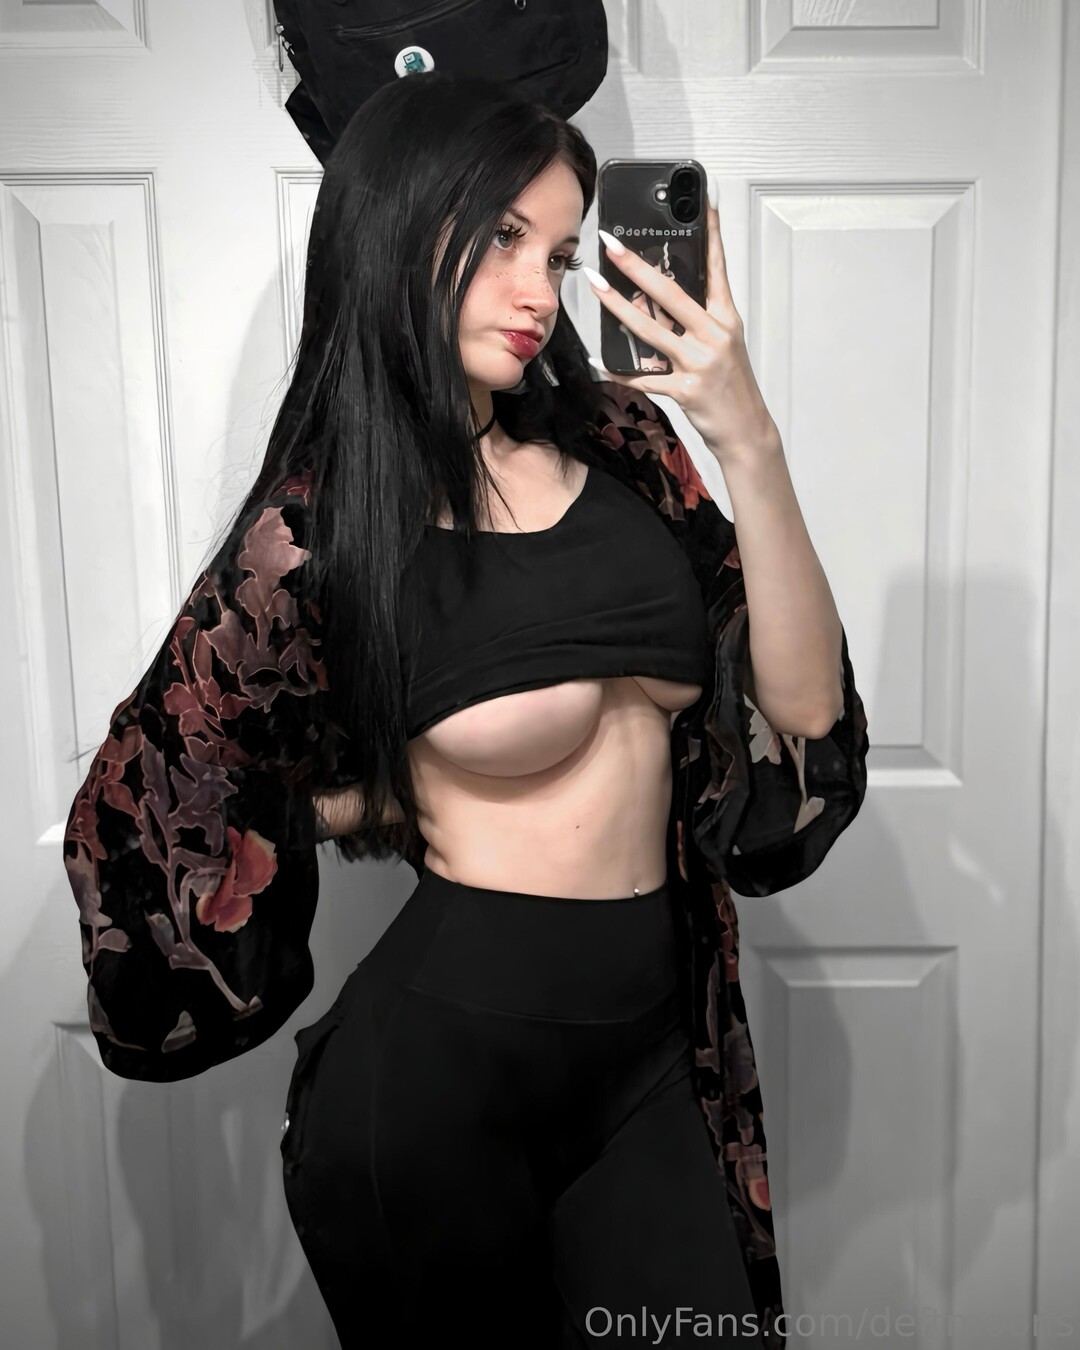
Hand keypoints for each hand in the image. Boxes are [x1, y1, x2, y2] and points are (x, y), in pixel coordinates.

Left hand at [587, 186, 781, 465]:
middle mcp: (714, 335)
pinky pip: (645, 378)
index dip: (710, 234)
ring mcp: (700, 363)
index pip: (717, 268)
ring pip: (650, 330)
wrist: (747, 430)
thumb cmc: (733, 386)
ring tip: (596, 287)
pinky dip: (620, 372)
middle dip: (636, 267)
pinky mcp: (686, 390)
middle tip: (612, 245)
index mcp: (726, 319)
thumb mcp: (724, 345)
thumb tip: (660, 298)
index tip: (704, 202)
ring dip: (617, 307)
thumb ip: (699, 320)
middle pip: (670, 294)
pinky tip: (601, 361)